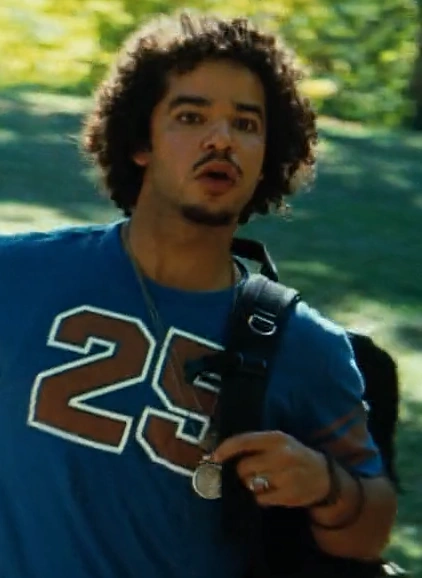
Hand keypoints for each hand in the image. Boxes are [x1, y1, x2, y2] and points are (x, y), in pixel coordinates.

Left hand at [212, 431, 329, 507]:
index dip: (225, 449)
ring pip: (251, 484)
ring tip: (264, 481)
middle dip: (241, 472)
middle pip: (243, 467)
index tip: (213, 457)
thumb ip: (255, 445)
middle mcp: (281, 455)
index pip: (243, 441)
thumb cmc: (294, 456)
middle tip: (250, 473)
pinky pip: (261, 499)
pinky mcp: (288, 495)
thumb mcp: (279, 442)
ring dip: (252, 485)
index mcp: (276, 438)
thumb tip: (223, 453)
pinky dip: (261, 497)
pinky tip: (272, 491)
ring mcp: (285, 476)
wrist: (324, 476)